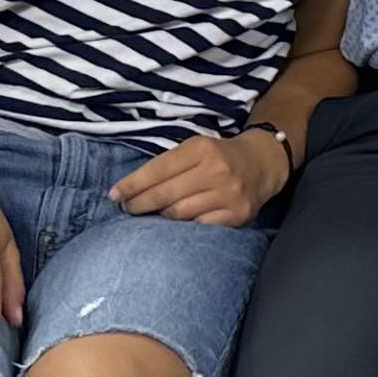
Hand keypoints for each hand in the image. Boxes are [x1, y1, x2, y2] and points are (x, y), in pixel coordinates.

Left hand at [111, 128, 282, 224]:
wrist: (263, 163)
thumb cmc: (220, 157)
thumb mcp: (196, 148)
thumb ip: (168, 165)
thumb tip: (129, 190)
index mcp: (201, 148)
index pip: (157, 170)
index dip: (132, 185)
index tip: (115, 195)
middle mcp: (216, 170)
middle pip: (165, 194)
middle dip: (140, 204)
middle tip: (128, 209)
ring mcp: (228, 194)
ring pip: (179, 214)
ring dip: (161, 218)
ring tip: (153, 217)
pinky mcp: (238, 214)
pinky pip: (200, 227)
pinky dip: (185, 228)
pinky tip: (178, 226)